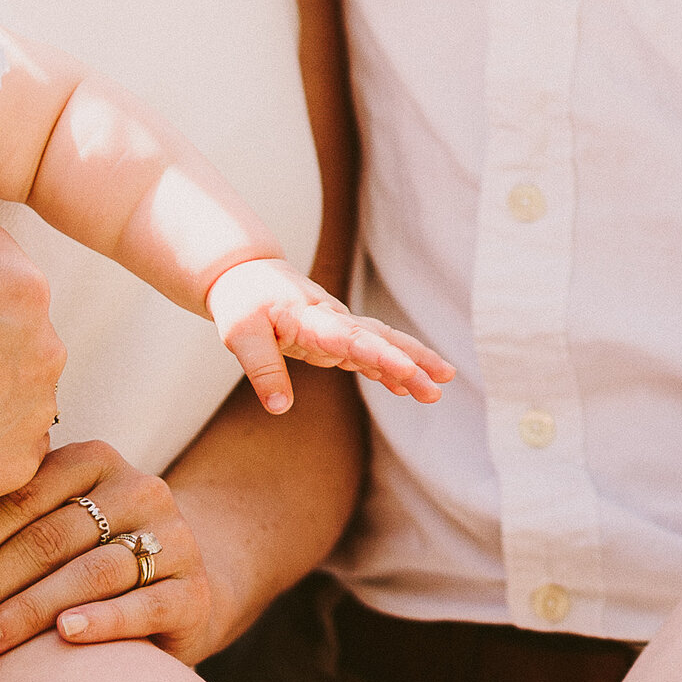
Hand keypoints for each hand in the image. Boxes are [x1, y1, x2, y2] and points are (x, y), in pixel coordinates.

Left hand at [0, 441, 227, 662]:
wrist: (185, 591)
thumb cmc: (91, 562)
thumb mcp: (54, 530)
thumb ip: (7, 530)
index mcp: (93, 461)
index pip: (23, 495)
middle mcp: (138, 490)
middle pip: (50, 538)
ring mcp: (173, 539)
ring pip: (91, 572)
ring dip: (28, 611)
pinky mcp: (192, 591)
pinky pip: (145, 605)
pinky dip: (103, 620)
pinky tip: (65, 637)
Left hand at [206, 258, 451, 413]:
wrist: (244, 274)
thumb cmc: (241, 301)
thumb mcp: (240, 334)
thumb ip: (262, 369)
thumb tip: (279, 407)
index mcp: (312, 317)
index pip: (353, 338)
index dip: (381, 355)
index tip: (407, 372)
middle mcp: (333, 321)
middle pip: (381, 339)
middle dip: (413, 361)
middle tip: (441, 385)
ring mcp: (338, 329)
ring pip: (383, 345)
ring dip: (411, 366)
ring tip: (438, 391)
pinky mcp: (335, 339)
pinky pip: (368, 354)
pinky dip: (388, 371)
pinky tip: (406, 390)